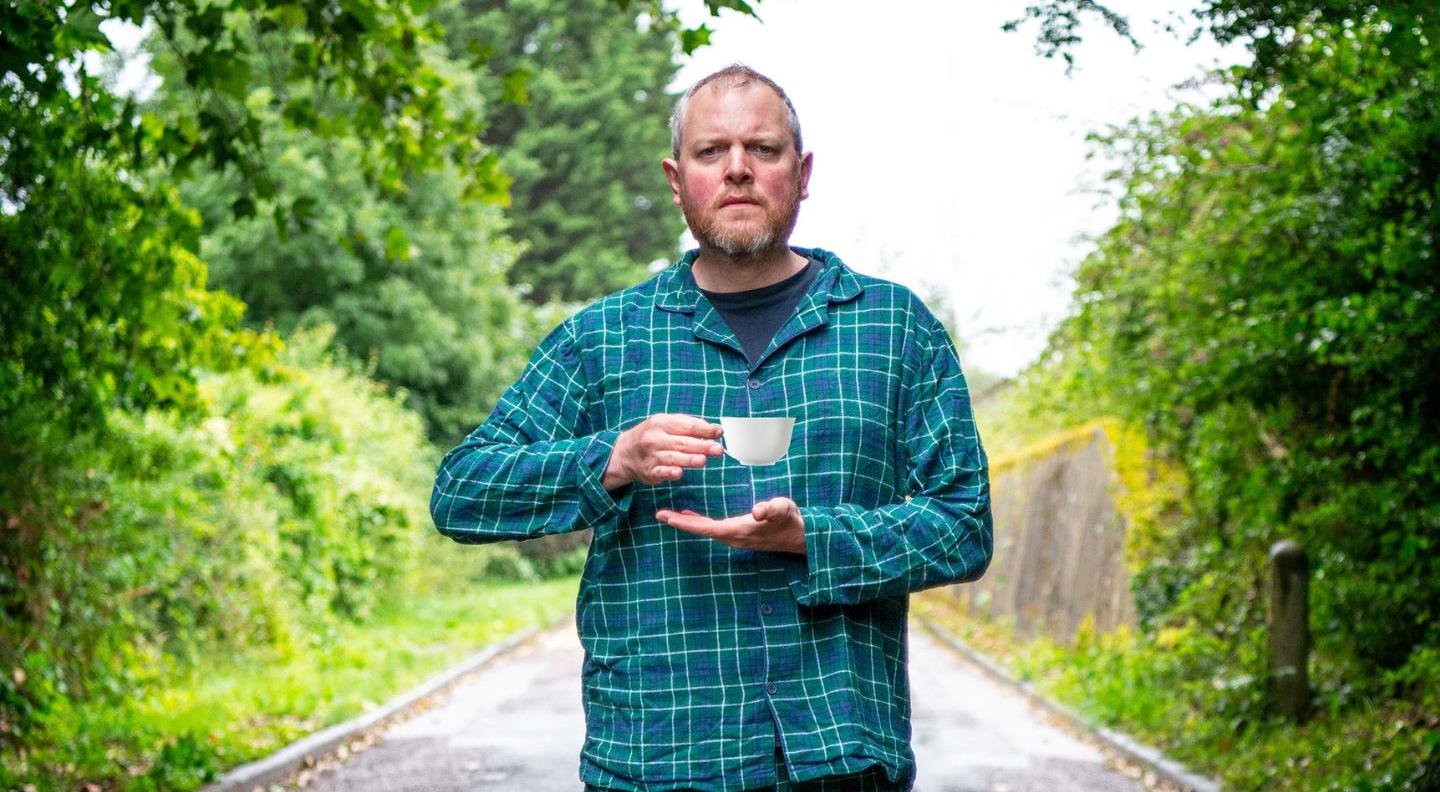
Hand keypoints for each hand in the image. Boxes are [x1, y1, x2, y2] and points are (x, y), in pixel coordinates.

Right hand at [604, 413, 724, 488]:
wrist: (625, 452)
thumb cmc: (653, 435)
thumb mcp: (665, 423)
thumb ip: (688, 425)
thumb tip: (714, 430)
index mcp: (662, 423)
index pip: (686, 425)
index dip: (704, 429)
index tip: (719, 432)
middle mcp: (655, 438)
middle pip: (682, 442)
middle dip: (701, 446)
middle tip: (718, 449)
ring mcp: (651, 456)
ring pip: (673, 458)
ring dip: (689, 460)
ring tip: (703, 460)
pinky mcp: (649, 472)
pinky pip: (660, 472)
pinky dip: (669, 472)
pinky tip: (679, 473)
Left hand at [656, 496, 805, 555]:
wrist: (802, 536)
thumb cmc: (791, 520)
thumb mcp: (783, 508)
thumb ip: (771, 508)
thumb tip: (758, 511)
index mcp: (739, 530)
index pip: (706, 528)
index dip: (686, 524)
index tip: (667, 518)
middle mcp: (734, 537)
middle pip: (701, 531)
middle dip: (681, 523)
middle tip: (660, 514)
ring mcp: (736, 537)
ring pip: (706, 531)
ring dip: (689, 524)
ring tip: (671, 515)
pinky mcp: (740, 534)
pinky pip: (714, 530)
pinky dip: (700, 523)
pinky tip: (693, 516)